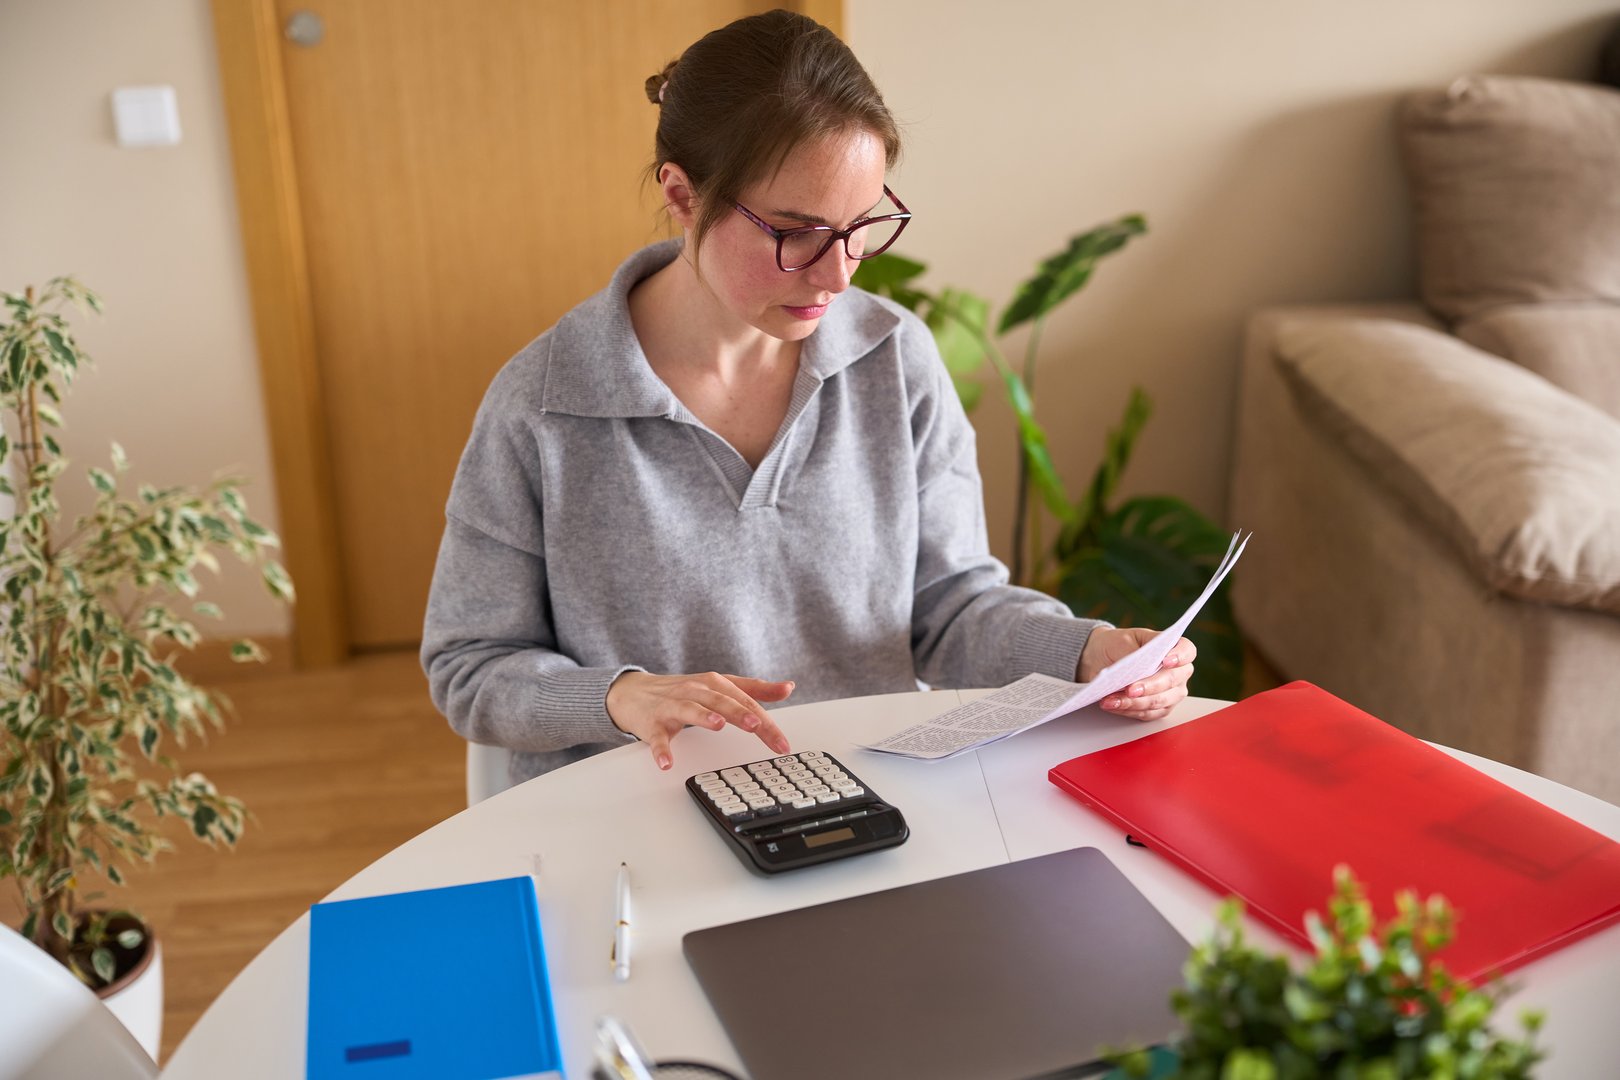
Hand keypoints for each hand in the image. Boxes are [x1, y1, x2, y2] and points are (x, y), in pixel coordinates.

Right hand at [606, 670, 794, 770]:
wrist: (634, 693)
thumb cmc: (682, 691)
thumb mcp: (720, 686)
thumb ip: (754, 689)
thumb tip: (788, 687)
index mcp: (716, 685)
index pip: (746, 702)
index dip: (766, 722)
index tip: (782, 743)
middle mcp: (696, 692)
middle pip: (722, 703)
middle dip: (741, 714)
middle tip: (756, 726)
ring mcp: (672, 706)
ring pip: (690, 710)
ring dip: (703, 717)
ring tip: (717, 725)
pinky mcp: (652, 723)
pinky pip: (657, 737)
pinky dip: (661, 749)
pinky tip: (667, 762)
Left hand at [1077, 627, 1196, 722]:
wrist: (1099, 659)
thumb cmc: (1115, 645)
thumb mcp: (1121, 640)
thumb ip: (1134, 653)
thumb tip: (1139, 668)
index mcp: (1171, 648)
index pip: (1187, 651)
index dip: (1180, 656)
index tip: (1165, 661)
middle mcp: (1176, 671)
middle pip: (1173, 680)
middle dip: (1150, 686)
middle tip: (1130, 689)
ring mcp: (1170, 692)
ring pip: (1160, 701)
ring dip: (1135, 702)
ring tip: (1113, 699)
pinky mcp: (1158, 709)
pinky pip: (1148, 714)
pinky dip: (1129, 711)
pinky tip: (1114, 705)